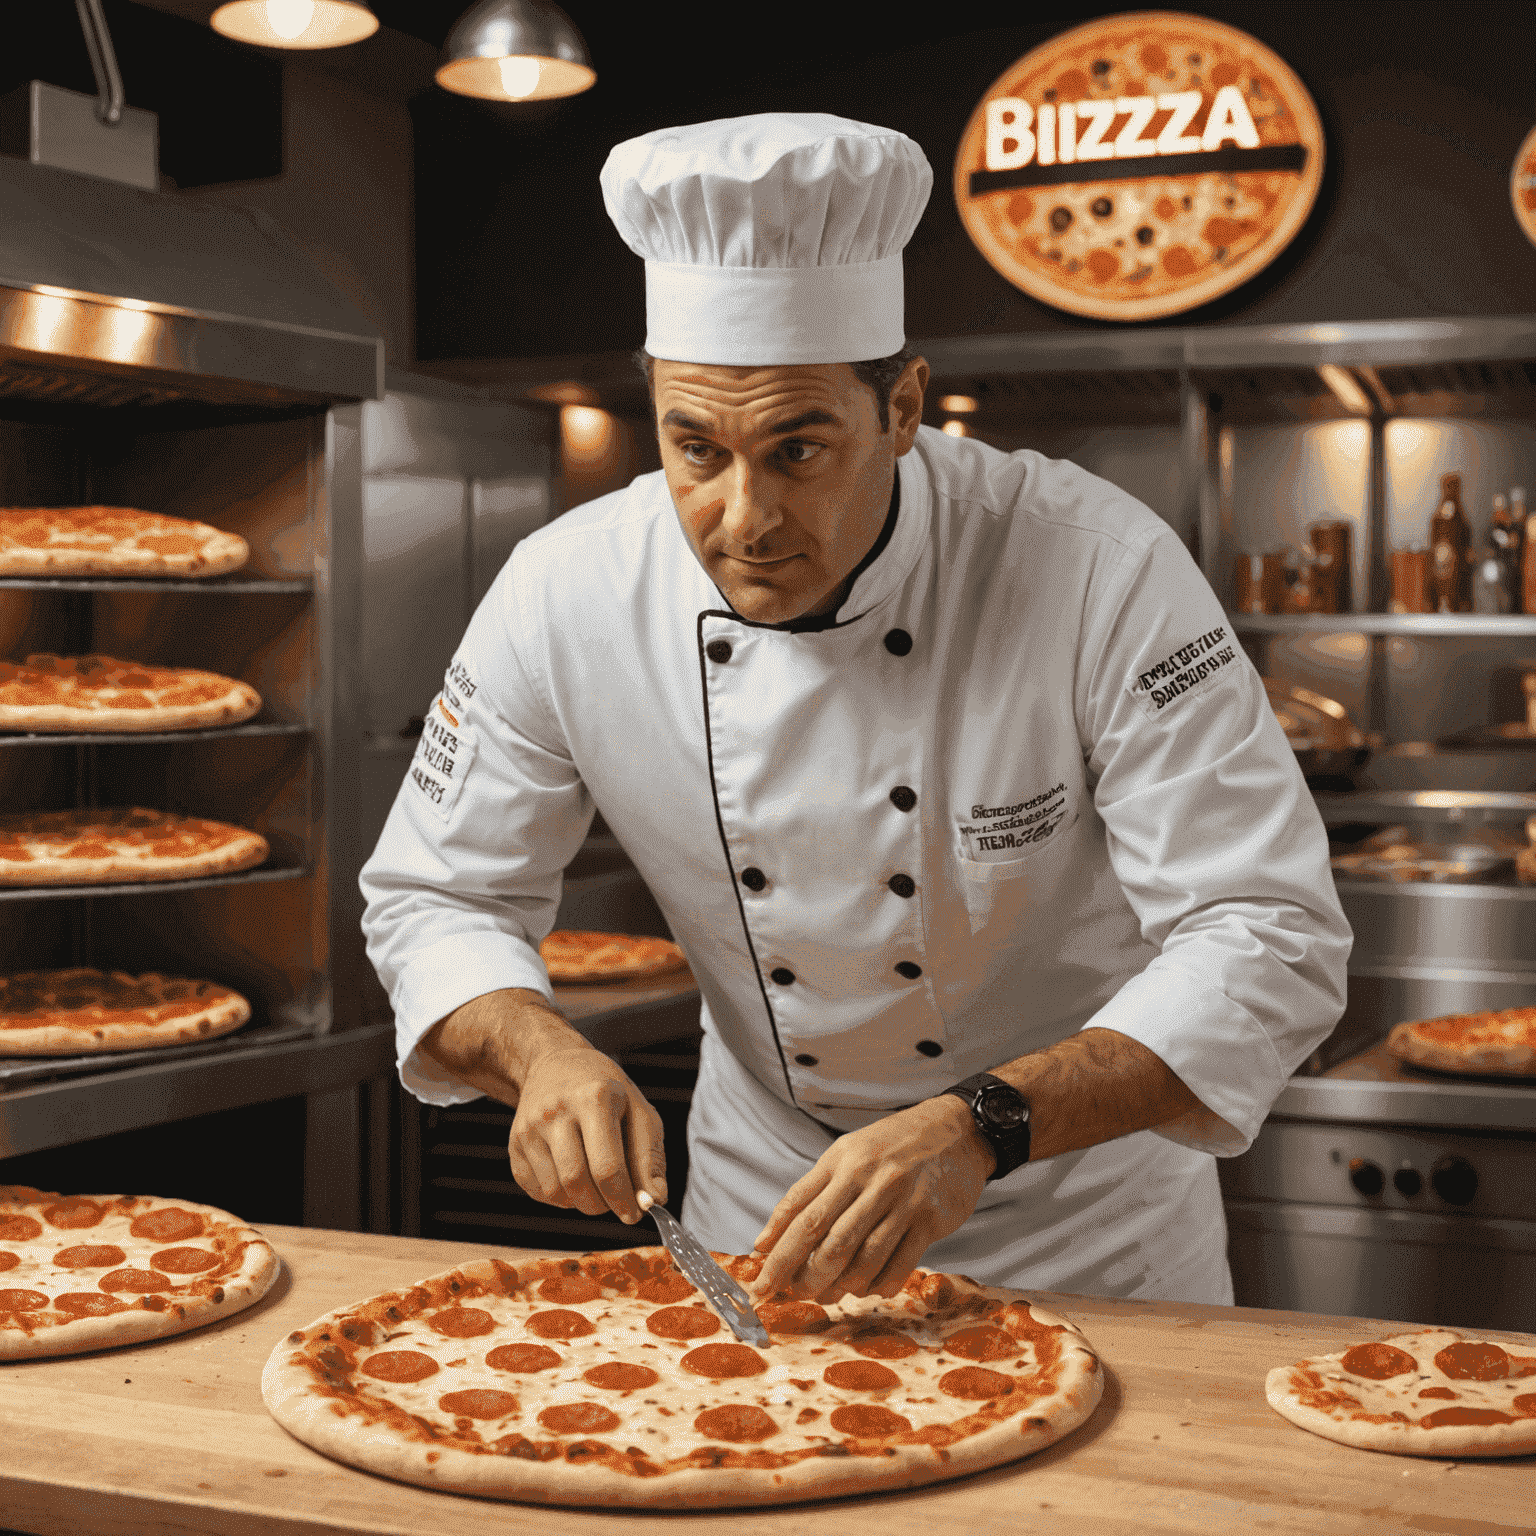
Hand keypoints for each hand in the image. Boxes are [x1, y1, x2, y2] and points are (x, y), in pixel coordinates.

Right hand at [420, 988, 666, 1225]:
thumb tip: (655, 1200)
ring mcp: (529, 1128)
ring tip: (596, 1186)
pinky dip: (560, 1197)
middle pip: (577, 1181)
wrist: (555, 1063)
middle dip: (602, 1204)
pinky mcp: (514, 1144)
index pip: (607, 1166)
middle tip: (616, 1202)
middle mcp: (556, 1111)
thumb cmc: (605, 1089)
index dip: (623, 1199)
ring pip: (555, 1190)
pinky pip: (536, 1191)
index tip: (635, 1215)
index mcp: (593, 1098)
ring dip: (581, 1202)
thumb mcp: (639, 1110)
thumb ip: (649, 1157)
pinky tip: (573, 1178)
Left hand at [748, 1095, 992, 1302]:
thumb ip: (808, 1195)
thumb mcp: (846, 1155)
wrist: (955, 1131)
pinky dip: (878, 1285)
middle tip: (792, 1296)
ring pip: (862, 1257)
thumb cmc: (891, 1146)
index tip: (760, 1281)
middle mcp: (870, 1178)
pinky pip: (899, 1264)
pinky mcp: (930, 1219)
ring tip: (827, 1295)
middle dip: (803, 1277)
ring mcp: (902, 1199)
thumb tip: (766, 1242)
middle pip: (827, 1239)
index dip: (776, 1251)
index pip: (799, 1211)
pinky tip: (868, 1290)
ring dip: (840, 1286)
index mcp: (842, 1160)